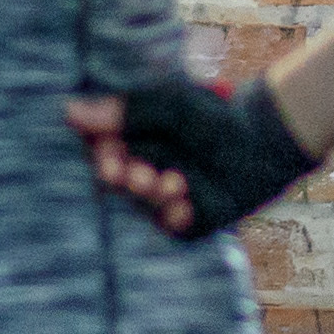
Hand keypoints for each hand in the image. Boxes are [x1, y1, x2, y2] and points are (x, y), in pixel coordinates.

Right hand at [71, 68, 316, 241]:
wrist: (263, 140)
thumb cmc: (213, 117)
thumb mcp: (172, 106)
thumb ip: (127, 110)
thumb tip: (70, 110)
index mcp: (127, 142)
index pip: (99, 152)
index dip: (102, 159)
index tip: (110, 161)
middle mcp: (138, 172)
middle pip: (116, 184)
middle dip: (126, 180)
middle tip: (138, 175)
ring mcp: (159, 201)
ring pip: (142, 207)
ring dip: (152, 197)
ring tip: (172, 182)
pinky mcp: (184, 222)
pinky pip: (172, 228)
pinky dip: (178, 218)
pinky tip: (186, 206)